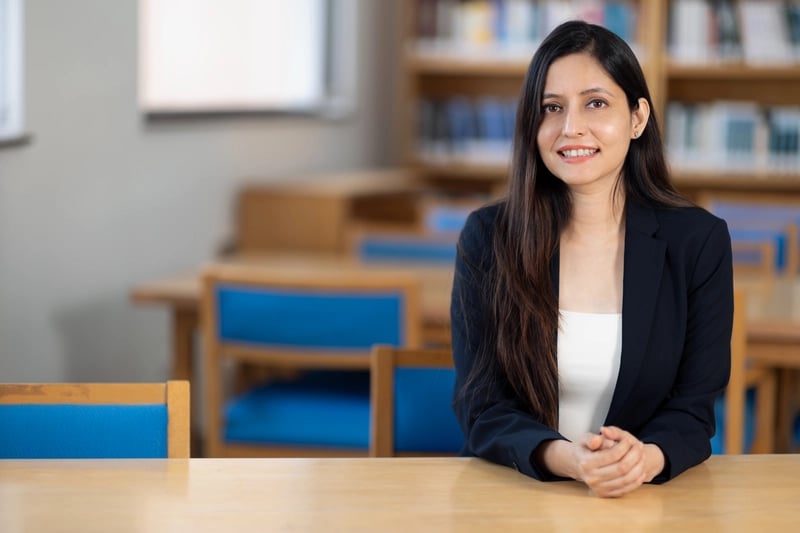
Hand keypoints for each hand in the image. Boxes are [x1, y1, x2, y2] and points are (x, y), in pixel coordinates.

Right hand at [535, 428, 664, 497]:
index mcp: (586, 463)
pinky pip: (626, 489)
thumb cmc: (585, 450)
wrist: (578, 465)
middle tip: (639, 447)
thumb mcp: (584, 439)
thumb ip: (592, 438)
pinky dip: (636, 480)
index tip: (629, 440)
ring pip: (626, 479)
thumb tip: (600, 439)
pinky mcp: (605, 495)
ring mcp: (598, 488)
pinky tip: (641, 471)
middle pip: (621, 468)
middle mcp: (591, 478)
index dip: (624, 447)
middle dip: (634, 456)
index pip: (612, 455)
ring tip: (642, 456)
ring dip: (638, 467)